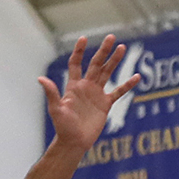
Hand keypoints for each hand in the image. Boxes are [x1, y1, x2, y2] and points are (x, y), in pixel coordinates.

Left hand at [39, 35, 140, 155]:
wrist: (75, 141)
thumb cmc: (63, 127)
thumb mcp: (56, 109)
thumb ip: (52, 93)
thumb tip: (41, 79)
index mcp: (73, 85)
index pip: (76, 63)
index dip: (79, 51)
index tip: (83, 39)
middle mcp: (86, 86)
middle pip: (96, 64)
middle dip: (103, 51)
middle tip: (111, 37)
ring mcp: (97, 94)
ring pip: (107, 73)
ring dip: (115, 61)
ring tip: (123, 48)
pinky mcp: (105, 104)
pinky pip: (118, 92)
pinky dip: (127, 85)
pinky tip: (136, 77)